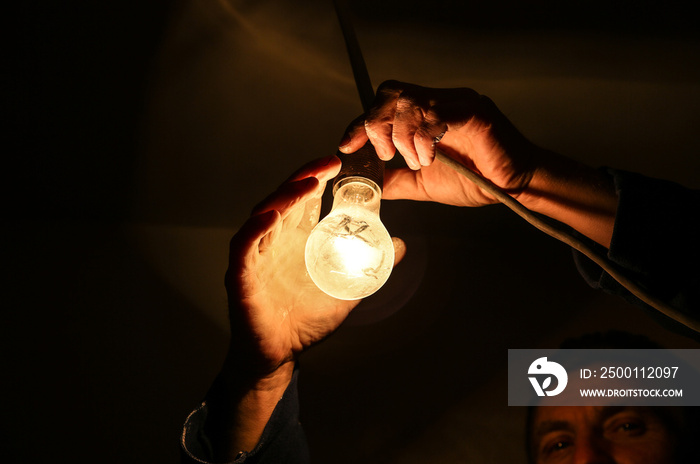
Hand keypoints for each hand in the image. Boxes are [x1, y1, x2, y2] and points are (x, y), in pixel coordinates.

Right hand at [204, 155, 404, 457]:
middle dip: (306, 178)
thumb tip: (399, 245)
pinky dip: (255, 230)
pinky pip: (244, 247)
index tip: (339, 163)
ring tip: (307, 183)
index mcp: (298, 239)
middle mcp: (275, 240)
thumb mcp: (347, 288)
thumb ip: (370, 266)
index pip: (306, 199)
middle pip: (286, 199)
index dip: (320, 178)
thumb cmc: (306, 319)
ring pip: (264, 215)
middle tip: (328, 163)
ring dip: (284, 197)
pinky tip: (270, 216)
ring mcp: (257, 256)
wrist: (279, 353)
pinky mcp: (242, 275)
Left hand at [339, 80, 538, 206]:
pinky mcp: (475, 112)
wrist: (514, 189)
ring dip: (403, 136)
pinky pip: (436, 114)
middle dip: (377, 124)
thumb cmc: (476, 181)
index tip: (347, 145)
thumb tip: (368, 183)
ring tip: (418, 161)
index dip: (360, 122)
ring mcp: (458, 102)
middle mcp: (441, 100)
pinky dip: (424, 139)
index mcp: (427, 112)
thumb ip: (396, 179)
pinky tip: (432, 158)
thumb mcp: (424, 182)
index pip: (384, 103)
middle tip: (386, 154)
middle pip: (391, 92)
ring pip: (410, 101)